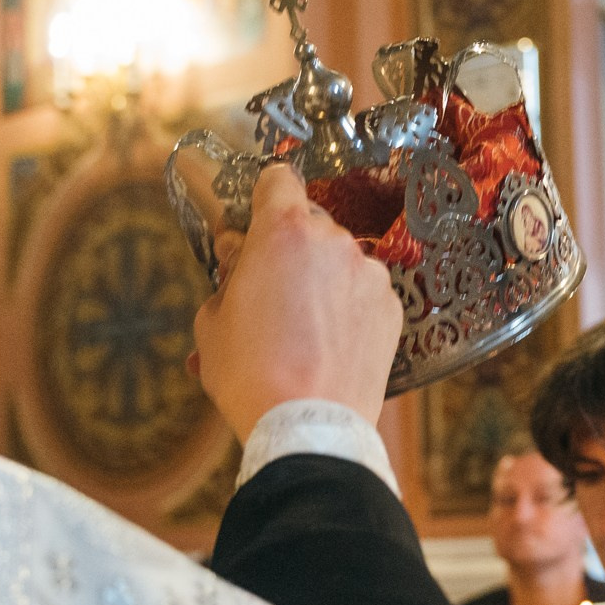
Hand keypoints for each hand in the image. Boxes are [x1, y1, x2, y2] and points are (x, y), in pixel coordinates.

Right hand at [189, 165, 401, 438]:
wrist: (309, 425)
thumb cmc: (251, 373)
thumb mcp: (212, 322)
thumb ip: (227, 276)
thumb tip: (237, 258)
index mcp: (284, 232)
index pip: (278, 179)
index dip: (264, 196)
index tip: (257, 218)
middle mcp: (334, 242)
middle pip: (310, 224)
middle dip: (289, 248)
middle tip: (269, 288)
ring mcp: (369, 275)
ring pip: (339, 261)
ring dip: (321, 279)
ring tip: (301, 327)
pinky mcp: (392, 309)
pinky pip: (364, 293)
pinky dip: (349, 308)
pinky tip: (329, 343)